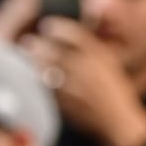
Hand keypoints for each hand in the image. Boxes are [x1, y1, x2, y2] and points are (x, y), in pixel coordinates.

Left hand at [26, 16, 145, 145]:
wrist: (119, 120)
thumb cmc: (113, 90)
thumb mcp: (108, 63)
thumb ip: (91, 47)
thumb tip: (70, 33)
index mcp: (99, 56)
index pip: (74, 35)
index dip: (57, 28)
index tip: (47, 25)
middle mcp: (88, 70)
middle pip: (55, 52)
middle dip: (38, 45)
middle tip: (28, 42)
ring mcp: (77, 87)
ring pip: (48, 71)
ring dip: (35, 63)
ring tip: (27, 57)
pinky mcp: (68, 103)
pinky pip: (48, 89)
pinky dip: (40, 82)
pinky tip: (35, 76)